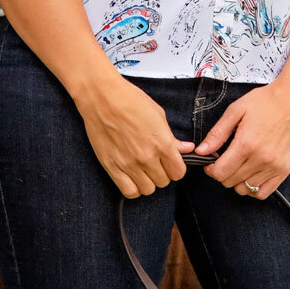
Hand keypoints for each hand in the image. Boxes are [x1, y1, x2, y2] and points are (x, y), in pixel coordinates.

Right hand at [74, 72, 195, 198]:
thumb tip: (186, 148)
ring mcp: (128, 164)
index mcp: (162, 143)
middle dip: (163, 173)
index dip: (177, 168)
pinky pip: (129, 191)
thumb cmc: (131, 101)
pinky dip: (133, 188)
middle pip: (164, 182)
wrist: (103, 97)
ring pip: (148, 190)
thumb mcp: (158, 115)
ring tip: (144, 170)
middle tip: (157, 163)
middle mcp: (147, 157)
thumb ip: (172, 137)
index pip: (178, 172)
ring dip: (148, 181)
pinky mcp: (112, 167)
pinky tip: (132, 177)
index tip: (172, 163)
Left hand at [194, 74, 289, 198]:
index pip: (220, 172)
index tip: (211, 162)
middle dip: (222, 172)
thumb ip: (217, 133)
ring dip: (237, 180)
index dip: (211, 169)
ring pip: (245, 189)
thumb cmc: (266, 101)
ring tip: (240, 164)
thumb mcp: (236, 111)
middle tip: (226, 159)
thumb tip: (200, 151)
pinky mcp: (285, 169)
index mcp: (246, 144)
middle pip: (230, 182)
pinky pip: (263, 192)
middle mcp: (261, 158)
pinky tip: (251, 174)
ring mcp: (275, 166)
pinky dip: (253, 188)